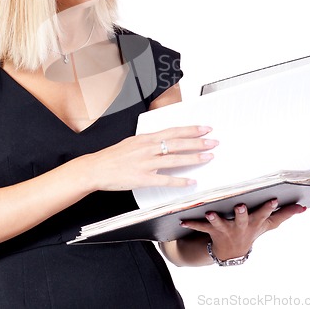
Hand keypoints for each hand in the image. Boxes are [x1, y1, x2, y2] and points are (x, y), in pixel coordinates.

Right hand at [85, 125, 217, 191]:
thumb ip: (149, 141)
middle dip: (198, 141)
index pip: (173, 131)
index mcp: (145, 138)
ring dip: (193, 158)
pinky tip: (191, 181)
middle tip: (213, 141)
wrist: (96, 168)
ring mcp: (145, 163)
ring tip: (208, 157)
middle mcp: (147, 148)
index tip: (205, 128)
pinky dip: (180, 181)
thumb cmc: (113, 156)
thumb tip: (165, 140)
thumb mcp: (132, 142)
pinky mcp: (142, 178)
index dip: (191, 129)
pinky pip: (165, 180)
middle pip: (177, 142)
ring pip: (174, 158)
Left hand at [180, 200, 305, 261]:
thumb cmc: (251, 232)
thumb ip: (284, 214)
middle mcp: (240, 227)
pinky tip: (182, 220)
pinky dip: (191, 223)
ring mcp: (225, 230)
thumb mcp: (268, 225)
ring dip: (215, 219)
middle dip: (242, 214)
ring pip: (220, 224)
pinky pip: (200, 227)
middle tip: (240, 206)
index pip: (264, 214)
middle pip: (242, 220)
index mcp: (254, 222)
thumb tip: (303, 207)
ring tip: (209, 213)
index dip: (269, 207)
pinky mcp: (211, 231)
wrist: (231, 253)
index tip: (273, 198)